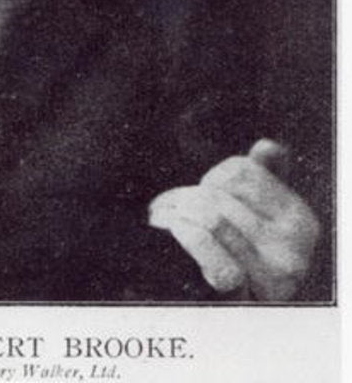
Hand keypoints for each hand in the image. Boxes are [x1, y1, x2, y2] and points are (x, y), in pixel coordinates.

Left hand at [148, 139, 319, 299]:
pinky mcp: (239, 290)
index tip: (201, 191)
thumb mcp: (258, 218)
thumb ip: (265, 180)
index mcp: (301, 221)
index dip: (213, 177)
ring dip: (174, 210)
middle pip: (219, 193)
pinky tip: (171, 228)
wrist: (218, 315)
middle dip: (186, 196)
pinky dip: (182, 230)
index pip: (241, 170)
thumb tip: (268, 147)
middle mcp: (294, 248)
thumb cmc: (235, 254)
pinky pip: (204, 242)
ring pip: (209, 214)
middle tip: (165, 206)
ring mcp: (269, 272)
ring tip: (161, 216)